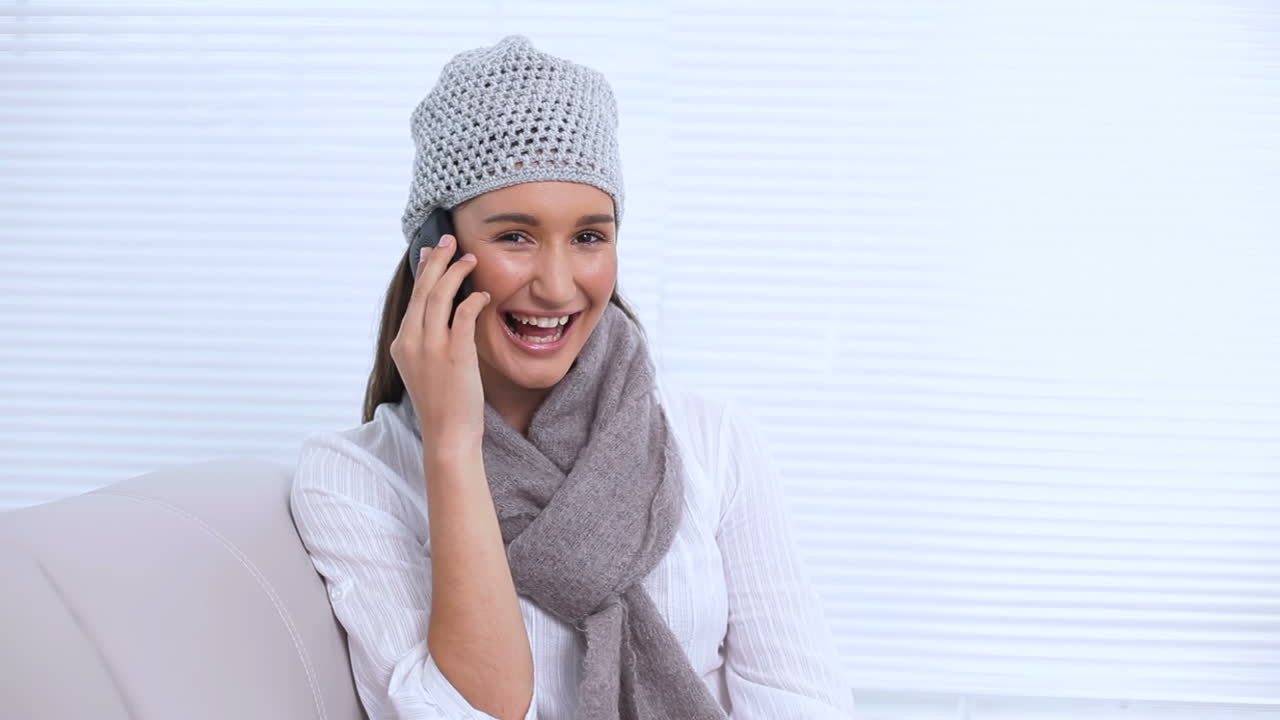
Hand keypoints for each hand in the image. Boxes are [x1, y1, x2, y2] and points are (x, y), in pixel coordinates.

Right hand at [389, 234, 490, 463]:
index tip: (432, 252)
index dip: (424, 271)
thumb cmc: (443, 404)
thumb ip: (427, 342)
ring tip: (471, 259)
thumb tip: (443, 316)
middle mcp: (412, 341)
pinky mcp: (454, 354)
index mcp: (402, 344)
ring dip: (456, 272)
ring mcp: (432, 347)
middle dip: (438, 260)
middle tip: (450, 240)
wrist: (447, 434)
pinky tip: (484, 294)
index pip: (413, 298)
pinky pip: (463, 315)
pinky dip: (473, 300)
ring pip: (440, 296)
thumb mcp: (425, 369)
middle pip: (424, 288)